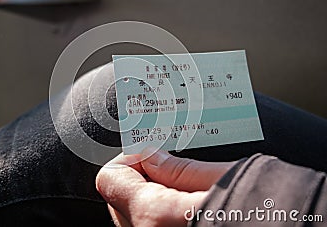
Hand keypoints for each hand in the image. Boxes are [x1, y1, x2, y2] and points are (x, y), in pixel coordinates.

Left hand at [96, 148, 234, 226]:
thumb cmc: (260, 213)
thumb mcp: (221, 178)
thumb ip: (177, 168)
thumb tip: (151, 154)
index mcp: (154, 215)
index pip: (111, 178)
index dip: (131, 160)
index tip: (152, 155)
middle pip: (118, 199)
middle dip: (140, 180)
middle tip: (172, 173)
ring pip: (131, 218)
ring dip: (149, 200)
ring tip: (184, 193)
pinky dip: (158, 217)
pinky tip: (185, 209)